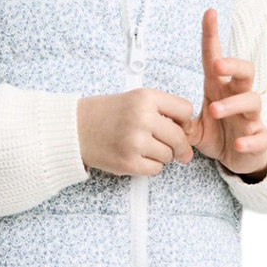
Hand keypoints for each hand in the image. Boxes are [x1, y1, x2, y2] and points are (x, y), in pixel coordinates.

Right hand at [77, 89, 195, 176]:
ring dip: (162, 156)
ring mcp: (135, 142)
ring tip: (146, 149)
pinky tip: (139, 157)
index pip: (185, 111)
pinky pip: (155, 169)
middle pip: (180, 138)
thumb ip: (163, 110)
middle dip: (180, 146)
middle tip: (178, 151)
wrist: (76, 129)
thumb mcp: (136, 99)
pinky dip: (151, 166)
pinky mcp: (128, 162)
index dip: (185, 122)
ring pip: (168, 156)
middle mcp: (142, 118)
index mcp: (146, 98)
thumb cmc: (107, 114)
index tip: (180, 127)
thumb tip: (189, 133)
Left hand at [182, 9, 266, 178]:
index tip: (209, 13)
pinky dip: (250, 140)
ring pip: (252, 100)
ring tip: (215, 110)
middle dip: (233, 64)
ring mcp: (251, 118)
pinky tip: (238, 144)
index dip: (213, 36)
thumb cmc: (218, 135)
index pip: (215, 59)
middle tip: (217, 65)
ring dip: (234, 104)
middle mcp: (238, 98)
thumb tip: (159, 117)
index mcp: (220, 90)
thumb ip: (179, 122)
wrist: (239, 159)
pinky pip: (261, 135)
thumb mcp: (193, 128)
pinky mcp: (259, 138)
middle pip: (245, 71)